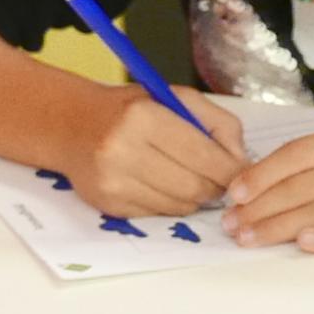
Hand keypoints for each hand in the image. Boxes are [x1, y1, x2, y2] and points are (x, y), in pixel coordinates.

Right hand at [69, 86, 243, 215]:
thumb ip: (219, 124)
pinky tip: (162, 183)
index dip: (232, 169)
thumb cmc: (132, 110)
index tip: (239, 170)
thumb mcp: (177, 99)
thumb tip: (242, 162)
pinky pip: (159, 214)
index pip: (206, 157)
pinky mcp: (108, 204)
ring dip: (195, 197)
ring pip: (181, 206)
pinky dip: (171, 203)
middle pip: (196, 187)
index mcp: (144, 117)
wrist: (71, 125)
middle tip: (219, 179)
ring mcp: (113, 182)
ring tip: (189, 177)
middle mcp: (123, 150)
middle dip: (217, 187)